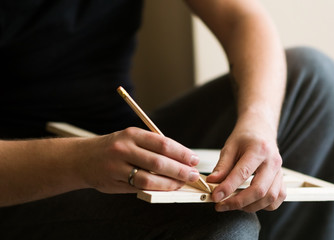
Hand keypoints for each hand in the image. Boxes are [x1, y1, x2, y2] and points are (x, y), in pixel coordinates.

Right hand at [77, 127, 199, 193]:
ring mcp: (117, 166)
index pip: (163, 143)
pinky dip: (156, 189)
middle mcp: (124, 148)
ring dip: (170, 182)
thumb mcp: (130, 139)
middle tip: (193, 174)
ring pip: (149, 177)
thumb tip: (179, 159)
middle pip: (159, 161)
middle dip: (180, 170)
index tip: (193, 159)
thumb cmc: (112, 148)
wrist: (82, 158)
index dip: (182, 153)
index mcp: (132, 134)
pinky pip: (139, 187)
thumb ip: (151, 147)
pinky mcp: (114, 181)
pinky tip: (165, 188)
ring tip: (181, 183)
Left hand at [207, 114, 285, 211]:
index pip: (243, 173)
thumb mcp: (230, 147)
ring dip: (250, 206)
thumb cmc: (246, 136)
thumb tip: (212, 182)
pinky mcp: (282, 178)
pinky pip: (278, 198)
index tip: (215, 196)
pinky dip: (264, 205)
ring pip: (270, 197)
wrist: (261, 128)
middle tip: (222, 205)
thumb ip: (222, 166)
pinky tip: (250, 203)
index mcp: (259, 149)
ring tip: (234, 204)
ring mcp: (279, 171)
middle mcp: (272, 161)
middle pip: (259, 190)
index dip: (228, 188)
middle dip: (238, 202)